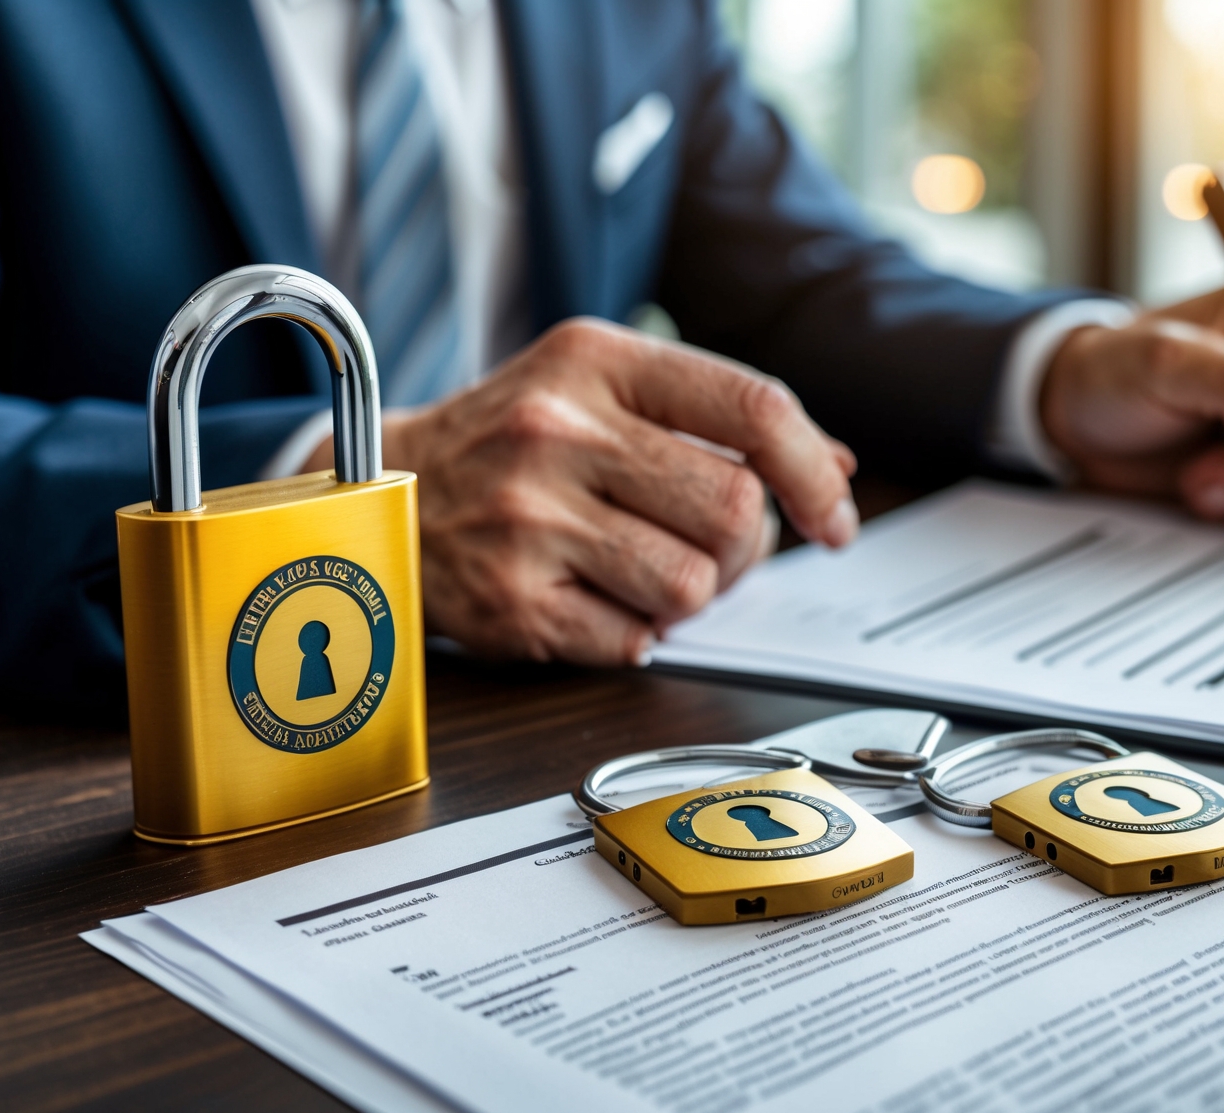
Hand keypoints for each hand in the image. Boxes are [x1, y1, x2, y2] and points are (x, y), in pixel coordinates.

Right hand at [306, 319, 856, 664]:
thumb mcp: (601, 390)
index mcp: (596, 361)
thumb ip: (714, 418)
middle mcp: (559, 431)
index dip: (813, 471)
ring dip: (690, 593)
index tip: (834, 518)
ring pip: (693, 585)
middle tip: (709, 547)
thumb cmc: (513, 441)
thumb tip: (833, 467)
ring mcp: (530, 519)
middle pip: (735, 508)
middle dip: (745, 545)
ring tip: (641, 570)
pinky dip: (634, 632)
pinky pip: (636, 640)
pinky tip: (591, 597)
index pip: (752, 407)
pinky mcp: (513, 600)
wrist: (389, 496)